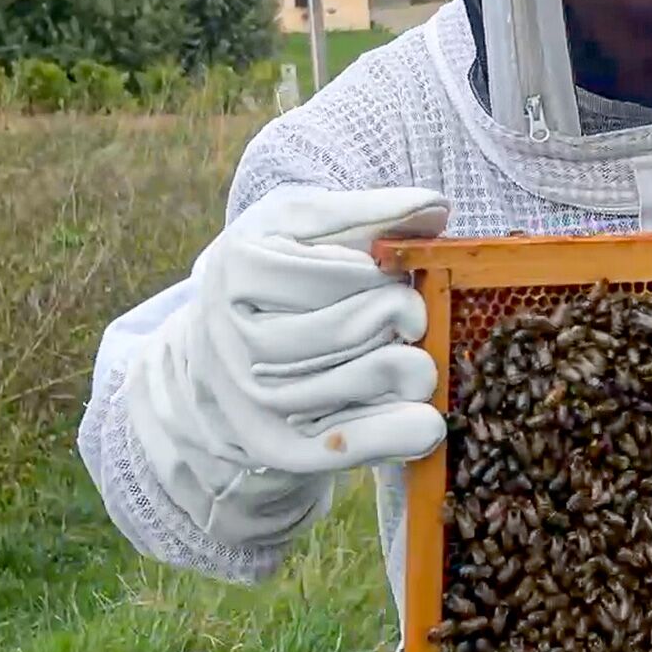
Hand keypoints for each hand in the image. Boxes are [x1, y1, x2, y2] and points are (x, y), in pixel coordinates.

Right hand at [128, 185, 450, 542]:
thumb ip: (367, 210)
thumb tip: (436, 207)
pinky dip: (391, 435)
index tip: (394, 273)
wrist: (215, 348)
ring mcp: (255, 396)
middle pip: (351, 329)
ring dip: (409, 368)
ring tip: (421, 355)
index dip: (384, 273)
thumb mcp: (302, 224)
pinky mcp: (277, 443)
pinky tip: (427, 425)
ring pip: (356, 382)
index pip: (343, 272)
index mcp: (243, 267)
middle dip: (401, 316)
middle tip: (411, 314)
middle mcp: (239, 338)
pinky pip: (341, 444)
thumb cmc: (273, 270)